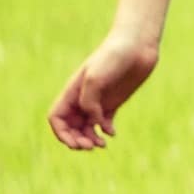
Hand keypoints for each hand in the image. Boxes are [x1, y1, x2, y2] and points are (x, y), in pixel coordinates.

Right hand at [47, 33, 158, 149]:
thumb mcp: (95, 78)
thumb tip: (94, 122)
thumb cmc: (113, 57)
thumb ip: (89, 102)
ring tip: (101, 144)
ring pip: (87, 127)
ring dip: (90, 138)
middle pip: (71, 126)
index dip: (61, 133)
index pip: (57, 118)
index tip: (73, 142)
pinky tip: (112, 133)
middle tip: (89, 147)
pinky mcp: (114, 102)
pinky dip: (106, 131)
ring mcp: (98, 101)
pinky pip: (104, 123)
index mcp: (72, 92)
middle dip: (76, 140)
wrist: (137, 46)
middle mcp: (82, 98)